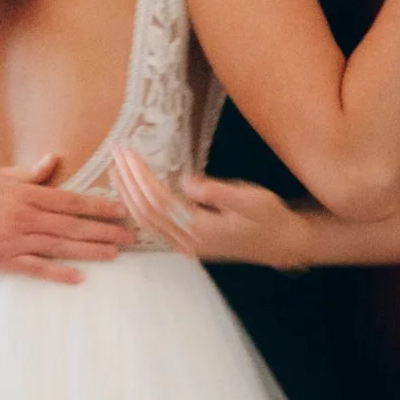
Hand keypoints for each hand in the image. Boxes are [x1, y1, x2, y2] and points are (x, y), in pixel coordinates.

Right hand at [0, 155, 133, 282]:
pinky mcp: (4, 261)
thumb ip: (29, 174)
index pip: (71, 201)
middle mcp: (25, 217)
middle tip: (131, 237)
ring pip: (60, 247)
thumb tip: (53, 161)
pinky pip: (36, 268)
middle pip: (72, 225)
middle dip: (105, 230)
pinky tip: (80, 277)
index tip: (121, 211)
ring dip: (90, 251)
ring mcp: (15, 240)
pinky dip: (58, 273)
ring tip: (115, 254)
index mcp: (26, 194)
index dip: (98, 207)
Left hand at [112, 149, 314, 271]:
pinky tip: (131, 191)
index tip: (129, 153)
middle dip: (128, 180)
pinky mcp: (188, 245)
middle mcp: (189, 242)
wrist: (282, 243)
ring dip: (128, 194)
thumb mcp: (251, 199)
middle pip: (145, 211)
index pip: (159, 201)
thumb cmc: (269, 217)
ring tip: (117, 167)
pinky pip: (153, 227)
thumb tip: (186, 182)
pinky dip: (138, 207)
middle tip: (116, 152)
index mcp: (202, 229)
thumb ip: (217, 191)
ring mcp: (186, 246)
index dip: (140, 176)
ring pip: (145, 221)